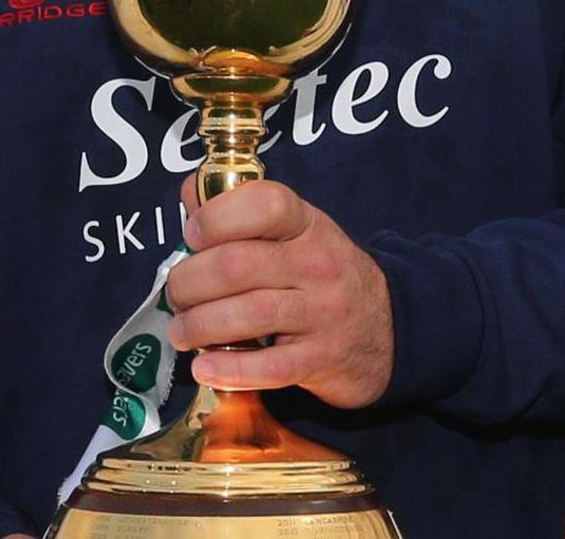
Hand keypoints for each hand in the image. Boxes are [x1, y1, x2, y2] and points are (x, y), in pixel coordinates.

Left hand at [166, 176, 394, 408]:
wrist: (389, 328)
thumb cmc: (323, 275)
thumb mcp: (294, 233)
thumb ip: (241, 212)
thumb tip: (190, 194)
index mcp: (306, 224)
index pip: (265, 204)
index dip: (217, 217)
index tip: (192, 236)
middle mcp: (317, 264)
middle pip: (238, 266)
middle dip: (189, 282)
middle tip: (175, 294)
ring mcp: (323, 313)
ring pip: (248, 314)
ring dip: (199, 326)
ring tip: (181, 331)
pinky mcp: (322, 359)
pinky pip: (270, 368)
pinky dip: (230, 370)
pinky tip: (204, 368)